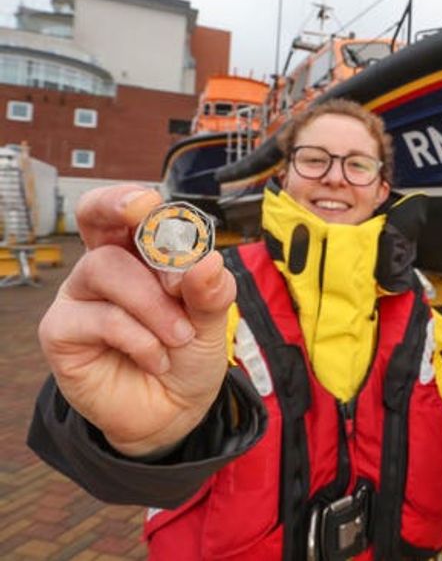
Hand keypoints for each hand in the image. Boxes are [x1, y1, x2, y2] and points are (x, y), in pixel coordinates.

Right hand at [38, 185, 235, 456]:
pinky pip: (101, 318)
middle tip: (149, 216)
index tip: (151, 202)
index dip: (130, 198)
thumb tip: (207, 261)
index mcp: (140, 253)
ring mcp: (79, 297)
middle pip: (95, 218)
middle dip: (118, 210)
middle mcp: (104, 266)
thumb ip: (210, 293)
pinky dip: (141, 339)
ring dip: (154, 303)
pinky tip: (159, 360)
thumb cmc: (188, 354)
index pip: (126, 211)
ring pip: (107, 268)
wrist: (174, 412)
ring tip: (181, 336)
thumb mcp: (211, 321)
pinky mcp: (61, 332)